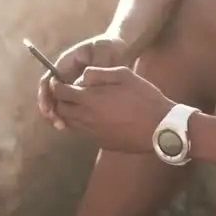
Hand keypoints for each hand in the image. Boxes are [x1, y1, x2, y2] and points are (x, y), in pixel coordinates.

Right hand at [37, 35, 130, 129]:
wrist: (119, 47)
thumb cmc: (108, 47)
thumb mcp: (102, 53)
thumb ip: (93, 69)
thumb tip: (81, 85)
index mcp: (65, 63)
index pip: (49, 81)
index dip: (46, 96)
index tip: (49, 109)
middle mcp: (65, 75)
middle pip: (51, 94)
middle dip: (50, 109)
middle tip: (57, 123)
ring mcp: (72, 83)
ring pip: (60, 101)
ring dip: (59, 114)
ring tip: (63, 127)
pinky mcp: (81, 92)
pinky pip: (72, 104)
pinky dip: (71, 115)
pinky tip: (75, 124)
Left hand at [51, 66, 173, 151]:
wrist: (159, 128)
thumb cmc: (144, 98)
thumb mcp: (124, 76)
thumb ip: (99, 73)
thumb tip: (82, 77)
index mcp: (90, 99)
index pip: (61, 92)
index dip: (56, 85)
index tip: (59, 81)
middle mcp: (86, 117)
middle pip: (61, 109)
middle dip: (60, 100)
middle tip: (68, 93)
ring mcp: (92, 132)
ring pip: (70, 123)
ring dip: (70, 113)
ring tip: (79, 105)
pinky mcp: (100, 142)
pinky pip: (83, 132)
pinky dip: (82, 124)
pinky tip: (94, 118)